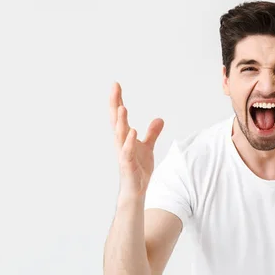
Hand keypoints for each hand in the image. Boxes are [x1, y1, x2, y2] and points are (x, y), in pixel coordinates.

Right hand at [109, 82, 163, 197]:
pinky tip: (132, 131)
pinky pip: (127, 152)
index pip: (120, 115)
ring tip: (122, 107)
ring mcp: (123, 153)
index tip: (116, 85)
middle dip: (115, 103)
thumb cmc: (138, 169)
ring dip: (120, 121)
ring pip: (120, 134)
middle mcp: (121, 142)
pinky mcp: (127, 165)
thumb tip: (159, 119)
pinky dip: (129, 142)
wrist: (136, 190)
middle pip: (116, 120)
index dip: (118, 100)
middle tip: (114, 87)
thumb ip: (152, 133)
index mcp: (125, 137)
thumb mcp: (148, 148)